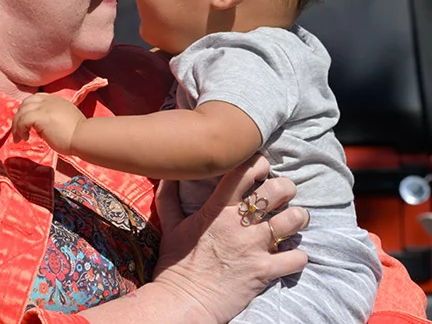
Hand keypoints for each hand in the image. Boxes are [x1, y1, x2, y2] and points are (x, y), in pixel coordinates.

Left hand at [11, 93, 85, 154]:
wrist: (84, 137)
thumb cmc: (77, 135)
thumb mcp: (64, 121)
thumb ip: (51, 120)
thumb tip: (39, 128)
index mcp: (55, 101)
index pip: (36, 99)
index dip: (28, 109)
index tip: (26, 123)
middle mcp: (48, 101)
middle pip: (26, 103)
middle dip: (19, 117)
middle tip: (18, 132)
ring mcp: (44, 107)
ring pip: (22, 111)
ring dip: (17, 125)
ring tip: (19, 138)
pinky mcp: (40, 116)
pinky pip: (23, 120)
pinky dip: (20, 129)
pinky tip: (25, 138)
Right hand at [152, 154, 309, 322]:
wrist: (183, 302)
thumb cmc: (176, 264)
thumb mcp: (170, 226)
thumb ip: (169, 197)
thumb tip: (169, 174)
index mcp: (217, 209)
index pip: (244, 171)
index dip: (259, 163)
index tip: (261, 169)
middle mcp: (239, 224)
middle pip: (278, 190)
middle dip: (286, 187)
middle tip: (282, 194)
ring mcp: (255, 248)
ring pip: (293, 220)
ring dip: (297, 219)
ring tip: (292, 220)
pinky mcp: (266, 272)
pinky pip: (297, 258)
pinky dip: (298, 256)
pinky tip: (290, 255)